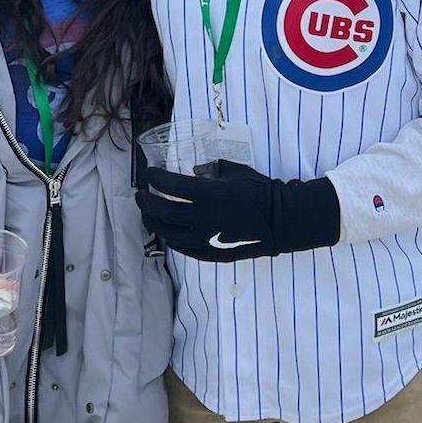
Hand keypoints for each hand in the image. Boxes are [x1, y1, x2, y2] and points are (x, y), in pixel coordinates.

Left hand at [136, 160, 340, 261]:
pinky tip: (168, 234)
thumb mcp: (234, 171)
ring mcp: (205, 238)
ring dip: (154, 222)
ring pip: (168, 233)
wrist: (282, 219)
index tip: (149, 174)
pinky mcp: (212, 253)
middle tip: (139, 194)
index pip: (169, 186)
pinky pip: (183, 248)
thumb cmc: (260, 190)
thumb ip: (211, 169)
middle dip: (145, 201)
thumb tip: (194, 171)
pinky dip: (171, 240)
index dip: (154, 179)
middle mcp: (201, 218)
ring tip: (148, 215)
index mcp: (206, 194)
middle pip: (161, 211)